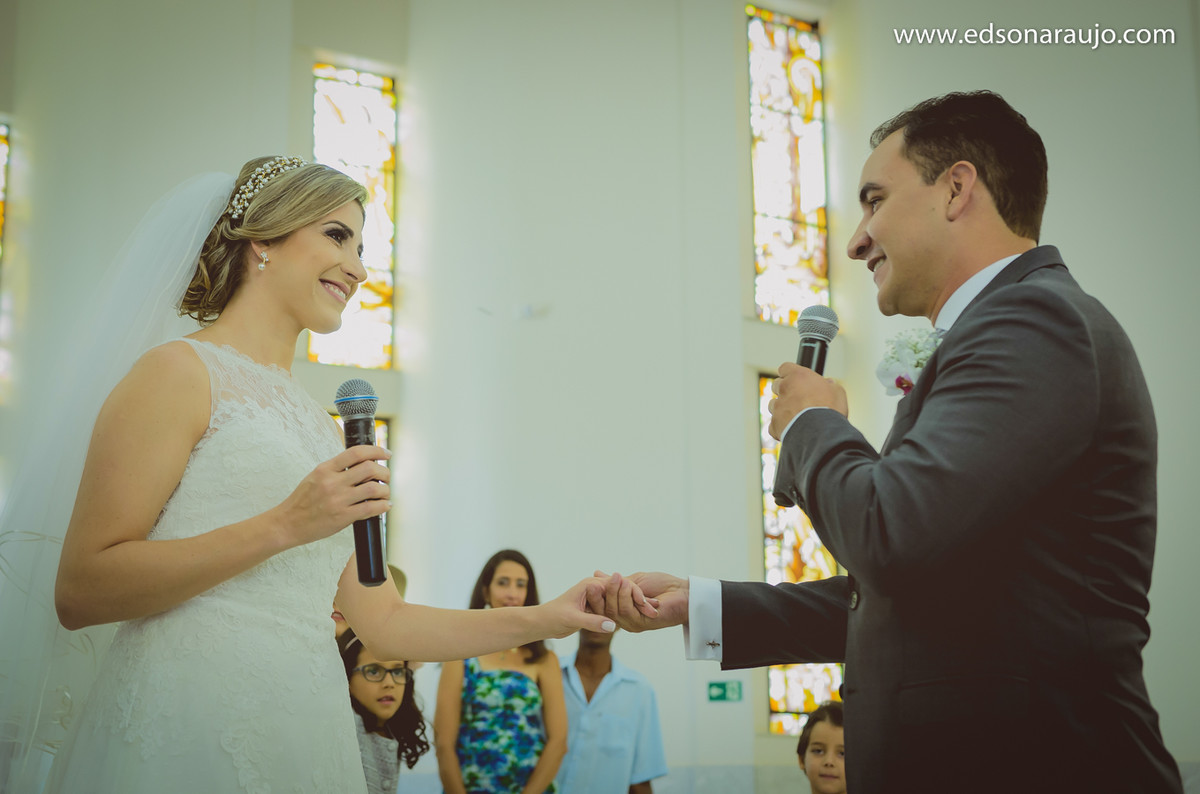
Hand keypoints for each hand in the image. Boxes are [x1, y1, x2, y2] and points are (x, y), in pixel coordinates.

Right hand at [272, 445, 390, 547]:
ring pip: (373, 489)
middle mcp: (332, 482)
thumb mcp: (315, 476)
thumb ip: (336, 469)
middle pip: (370, 469)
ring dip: (385, 490)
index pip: (356, 453)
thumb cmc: (302, 501)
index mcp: (325, 469)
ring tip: (384, 493)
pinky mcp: (342, 517)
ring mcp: (338, 500)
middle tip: (386, 477)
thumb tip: (362, 464)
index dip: (376, 451)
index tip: (386, 454)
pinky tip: (384, 505)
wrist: (288, 523)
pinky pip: (370, 508)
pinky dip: (382, 506)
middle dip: (384, 472)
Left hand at [542, 574, 659, 637]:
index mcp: (591, 584)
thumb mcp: (573, 619)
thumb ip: (593, 622)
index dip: (635, 595)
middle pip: (623, 591)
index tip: (648, 606)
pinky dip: (627, 612)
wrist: (543, 623)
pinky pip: (615, 608)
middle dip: (639, 600)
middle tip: (655, 610)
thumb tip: (613, 626)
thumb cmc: (553, 617)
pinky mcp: (596, 607)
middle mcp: (595, 587)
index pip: (619, 586)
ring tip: (652, 614)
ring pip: (621, 600)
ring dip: (635, 606)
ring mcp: (597, 596)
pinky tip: (639, 618)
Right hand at [587, 571, 686, 632]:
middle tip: (594, 582)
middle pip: (605, 611)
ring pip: (615, 611)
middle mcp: (627, 620)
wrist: (683, 592)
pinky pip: (627, 611)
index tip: (588, 583)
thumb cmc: (663, 585)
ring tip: (617, 578)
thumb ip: (617, 581)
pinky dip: (626, 597)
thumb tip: (597, 574)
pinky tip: (627, 585)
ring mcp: (634, 623)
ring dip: (615, 593)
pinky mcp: (642, 624)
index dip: (595, 597)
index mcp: (623, 611)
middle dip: (600, 595)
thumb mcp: (634, 580)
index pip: (603, 607)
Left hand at [768, 361, 847, 439]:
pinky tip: (792, 429)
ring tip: (796, 416)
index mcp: (798, 376)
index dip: (789, 374)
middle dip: (784, 390)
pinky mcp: (774, 424)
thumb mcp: (837, 391)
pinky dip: (780, 426)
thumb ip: (830, 385)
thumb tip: (828, 383)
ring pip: (773, 404)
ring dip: (781, 408)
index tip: (794, 379)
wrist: (821, 433)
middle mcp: (784, 389)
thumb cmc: (830, 410)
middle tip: (797, 399)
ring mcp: (777, 407)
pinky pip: (773, 424)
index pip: (785, 368)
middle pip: (776, 385)